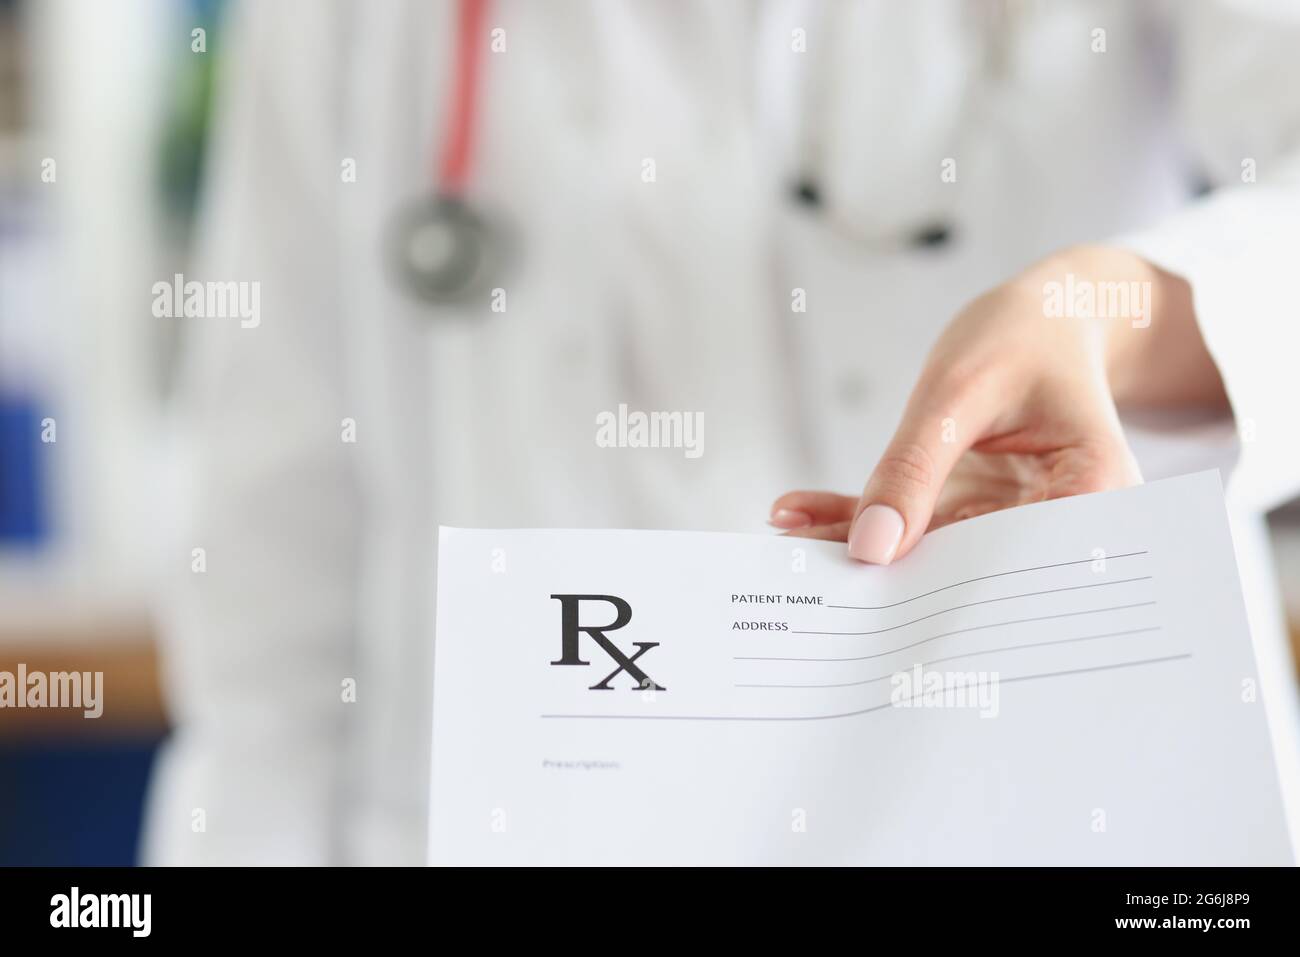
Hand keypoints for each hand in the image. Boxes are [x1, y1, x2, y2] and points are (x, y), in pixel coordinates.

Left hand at [769, 245, 1227, 563]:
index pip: (1015, 565)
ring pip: (923, 549)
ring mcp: (1007, 519)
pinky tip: (794, 515)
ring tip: (788, 546)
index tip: (870, 605)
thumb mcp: (958, 391)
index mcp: (1092, 494)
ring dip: (853, 546)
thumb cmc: (1022, 340)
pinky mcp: (969, 508)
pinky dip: (849, 517)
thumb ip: (913, 468)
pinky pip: (904, 521)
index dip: (944, 593)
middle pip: (967, 569)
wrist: (1047, 319)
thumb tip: (870, 549)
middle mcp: (1055, 521)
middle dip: (887, 579)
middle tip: (812, 585)